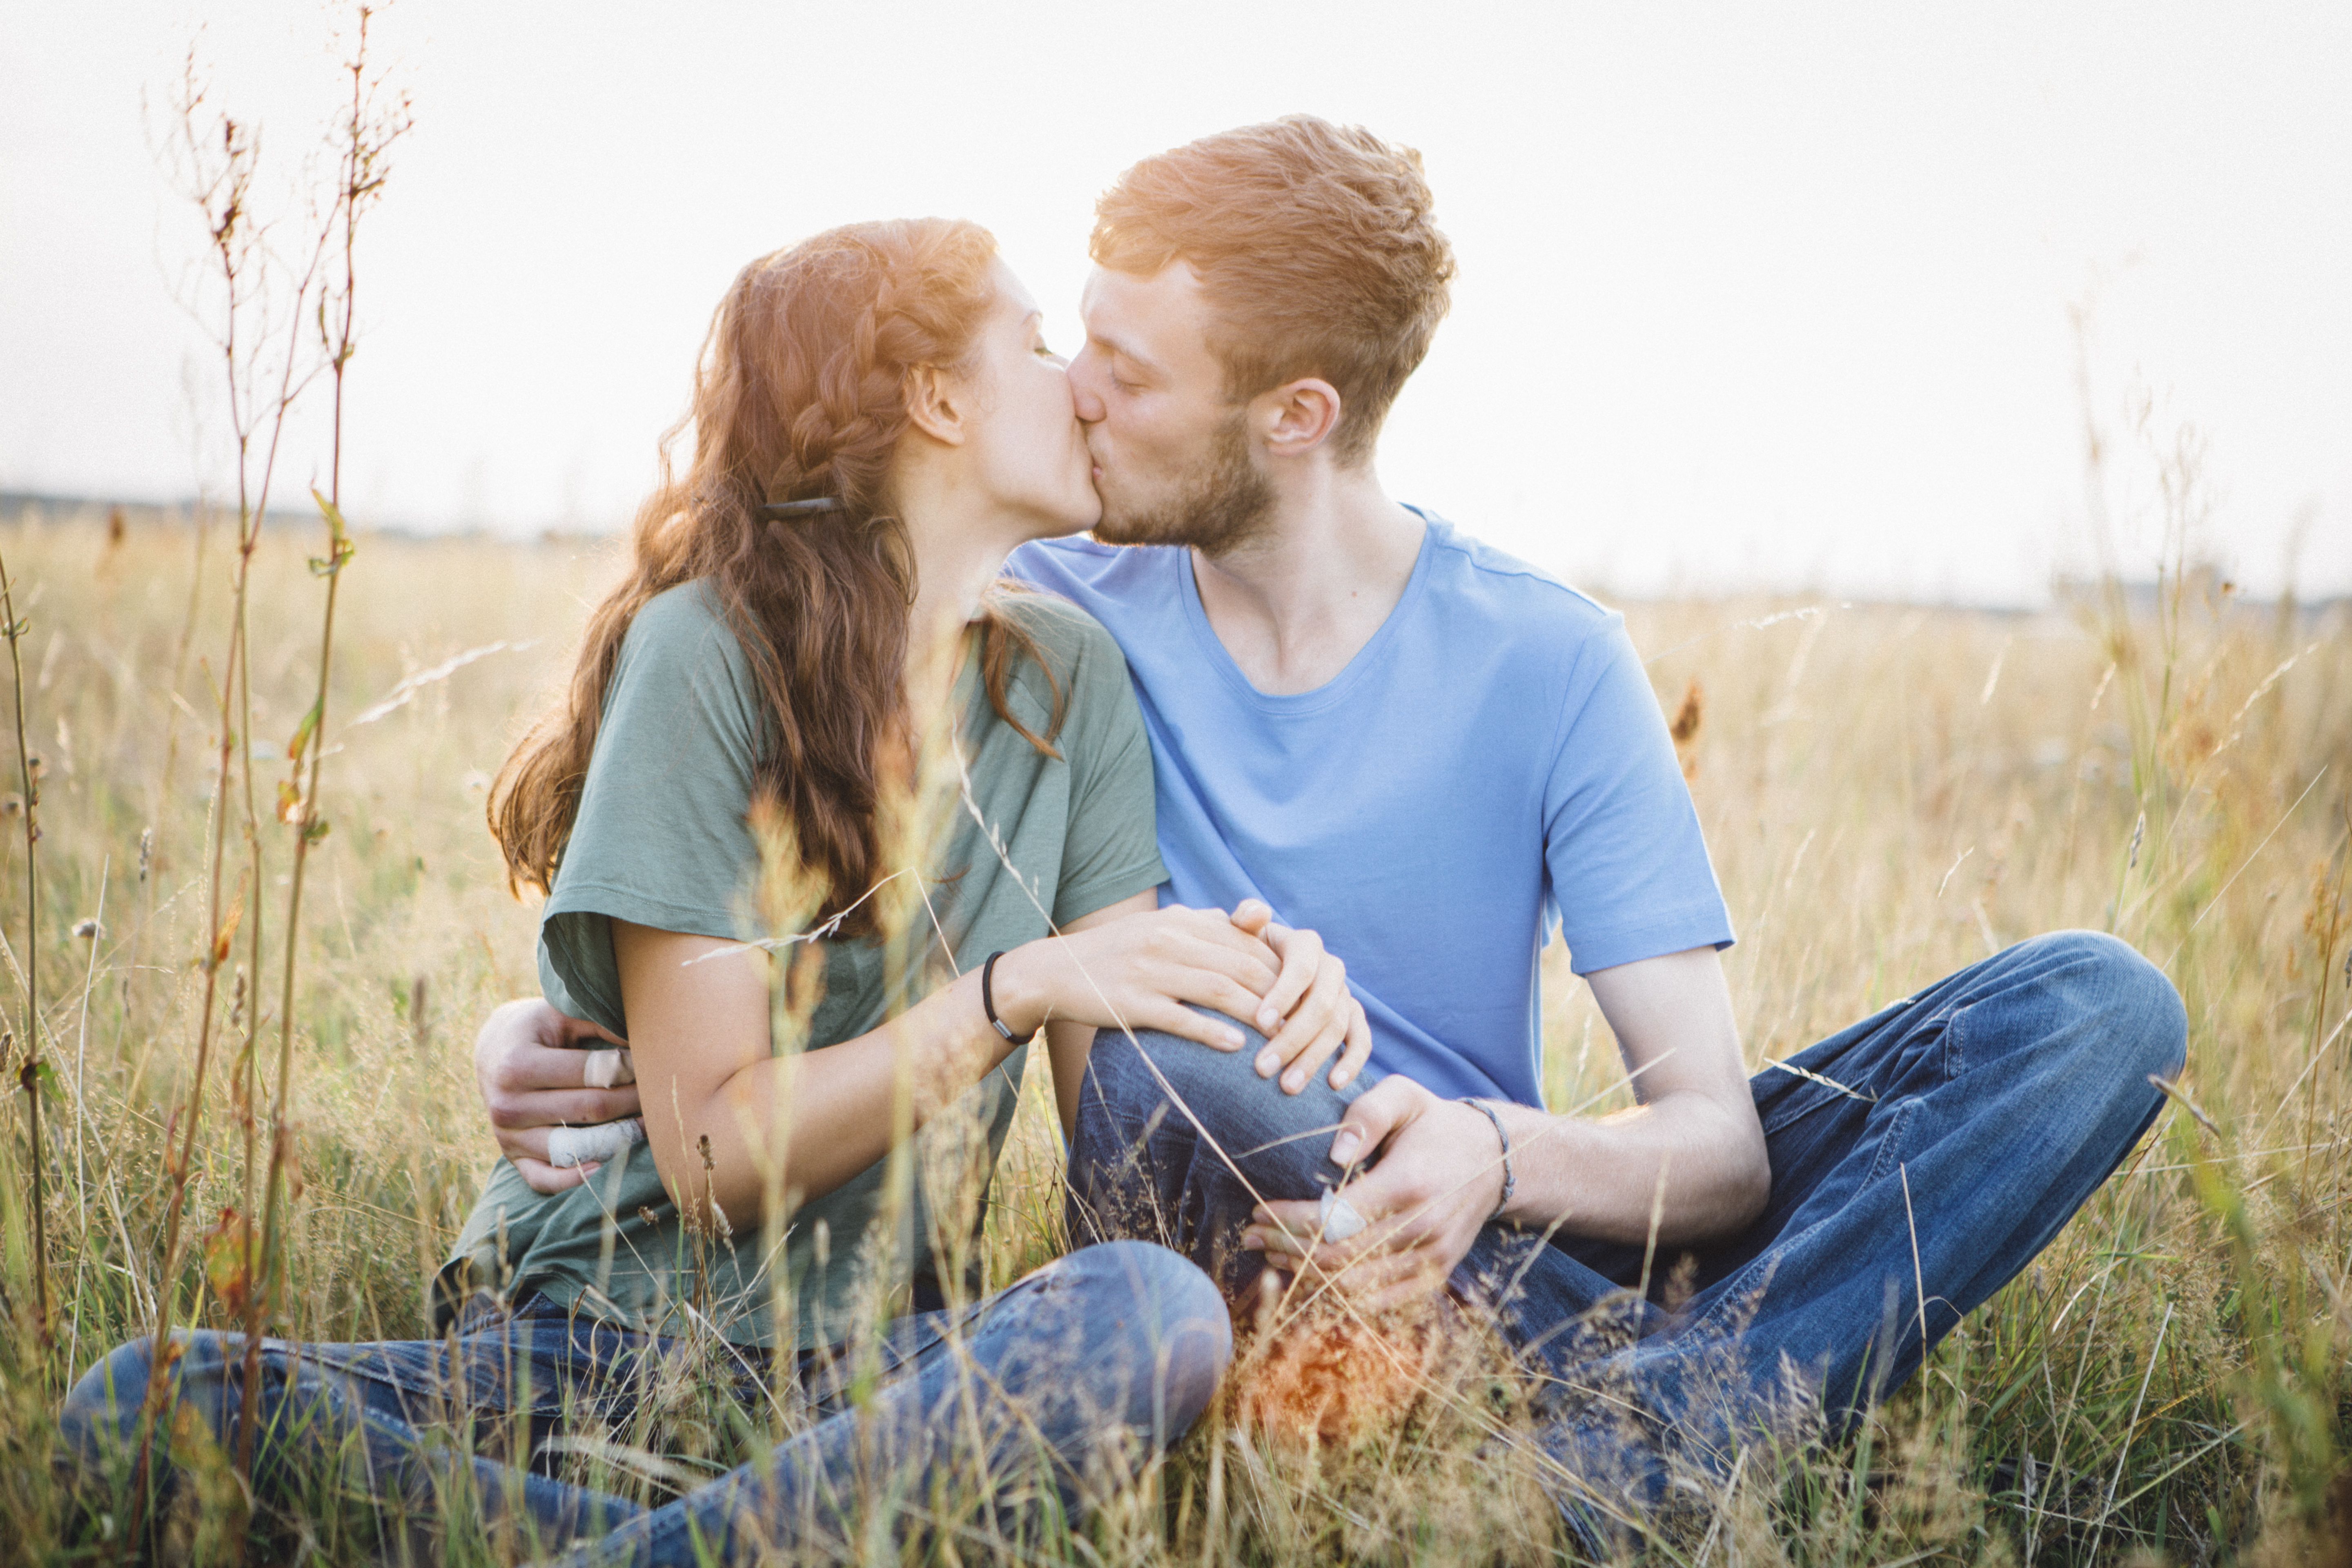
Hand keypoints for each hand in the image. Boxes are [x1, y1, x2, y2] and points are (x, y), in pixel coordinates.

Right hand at [474, 998, 637, 1193]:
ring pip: (574, 1147)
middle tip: (661, 1092)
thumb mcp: (561, 1014)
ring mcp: (508, 1136)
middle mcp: (508, 1105)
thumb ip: (599, 1023)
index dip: (629, 1069)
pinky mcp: (512, 1158)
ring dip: (617, 1138)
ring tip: (646, 1123)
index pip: (590, 1075)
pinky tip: (604, 1166)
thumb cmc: (537, 1029)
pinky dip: (575, 1179)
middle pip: (589, 1111)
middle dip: (633, 1101)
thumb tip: (645, 1037)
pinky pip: (544, 1179)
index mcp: (517, 1065)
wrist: (494, 1052)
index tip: (653, 1062)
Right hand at [994, 904, 1279, 1054]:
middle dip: (1278, 994)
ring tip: (1283, 1036)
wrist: (1055, 970)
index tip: (1305, 992)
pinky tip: (1236, 1047)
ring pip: (1217, 991)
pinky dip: (1211, 1032)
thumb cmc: (1117, 951)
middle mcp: (1168, 941)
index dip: (1280, 968)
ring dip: (1255, 1015)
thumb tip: (1253, 920)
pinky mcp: (1131, 1004)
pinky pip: (1179, 1019)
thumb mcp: (1161, 925)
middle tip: (1306, 1020)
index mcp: (1180, 921)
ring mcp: (1149, 972)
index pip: (1245, 943)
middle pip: (1239, 966)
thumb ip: (1207, 922)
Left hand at [1229, 900, 1371, 1093]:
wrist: (1263, 974)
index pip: (1301, 968)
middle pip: (1320, 1004)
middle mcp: (1330, 967)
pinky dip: (1352, 1062)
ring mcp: (1344, 993)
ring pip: (1337, 1027)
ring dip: (1313, 1059)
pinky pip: (1361, 1040)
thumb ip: (1245, 921)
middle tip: (1263, 1068)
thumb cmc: (1246, 955)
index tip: (1260, 1022)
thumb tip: (1252, 913)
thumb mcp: (1241, 935)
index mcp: (1305, 944)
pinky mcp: (1354, 1018)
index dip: (1284, 994)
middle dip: (1292, 1038)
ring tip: (1287, 1087)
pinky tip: (1333, 1084)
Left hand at [1241, 1076, 1506, 1311]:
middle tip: (1252, 1235)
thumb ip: (1366, 1113)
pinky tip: (1309, 1275)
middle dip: (1287, 1248)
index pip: (1335, 1217)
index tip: (1257, 1210)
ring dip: (1305, 1274)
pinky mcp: (1436, 1273)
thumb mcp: (1404, 1096)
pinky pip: (1380, 1300)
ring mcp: (1433, 1257)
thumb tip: (1333, 1155)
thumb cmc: (1436, 1124)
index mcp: (1409, 1183)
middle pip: (1339, 1257)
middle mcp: (1424, 1227)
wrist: (1497, 1159)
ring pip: (1355, 1286)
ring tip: (1272, 1254)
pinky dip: (1339, 1294)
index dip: (1289, 1220)